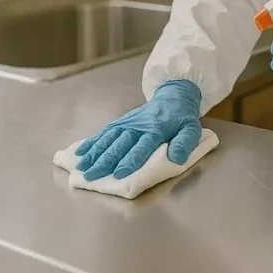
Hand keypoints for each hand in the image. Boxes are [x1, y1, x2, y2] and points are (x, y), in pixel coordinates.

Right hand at [75, 80, 202, 180]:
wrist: (174, 96)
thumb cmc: (182, 118)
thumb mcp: (192, 129)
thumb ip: (185, 143)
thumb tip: (176, 158)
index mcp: (156, 130)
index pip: (142, 147)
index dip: (130, 160)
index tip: (118, 174)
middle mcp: (138, 126)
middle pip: (119, 145)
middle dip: (105, 161)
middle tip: (91, 175)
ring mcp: (127, 123)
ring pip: (108, 139)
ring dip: (94, 153)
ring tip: (81, 167)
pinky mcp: (121, 122)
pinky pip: (104, 132)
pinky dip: (91, 142)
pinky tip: (80, 152)